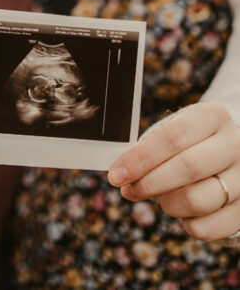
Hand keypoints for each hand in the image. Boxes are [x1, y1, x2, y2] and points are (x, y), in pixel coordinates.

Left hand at [108, 103, 239, 240]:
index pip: (173, 137)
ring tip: (161, 199)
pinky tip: (183, 211)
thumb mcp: (175, 131)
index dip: (141, 158)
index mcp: (213, 116)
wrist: (231, 152)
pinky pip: (208, 228)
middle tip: (128, 190)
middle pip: (188, 167)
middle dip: (150, 183)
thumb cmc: (192, 142)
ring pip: (199, 200)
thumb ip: (150, 148)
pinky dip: (187, 224)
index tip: (116, 174)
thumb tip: (121, 175)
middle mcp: (235, 144)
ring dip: (169, 204)